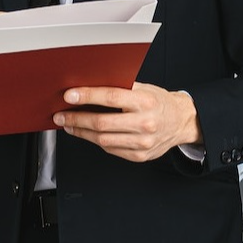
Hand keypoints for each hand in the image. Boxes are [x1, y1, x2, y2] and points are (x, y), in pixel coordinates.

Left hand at [52, 83, 201, 162]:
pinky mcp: (139, 156)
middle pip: (102, 123)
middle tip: (61, 115)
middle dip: (76, 119)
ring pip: (103, 140)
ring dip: (81, 132)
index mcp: (146, 101)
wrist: (181, 121)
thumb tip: (88, 86)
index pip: (111, 97)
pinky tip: (87, 134)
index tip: (69, 96)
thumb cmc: (159, 102)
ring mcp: (142, 142)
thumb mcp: (143, 88)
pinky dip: (95, 141)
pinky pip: (110, 149)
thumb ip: (120, 87)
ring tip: (69, 125)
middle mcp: (145, 123)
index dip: (87, 96)